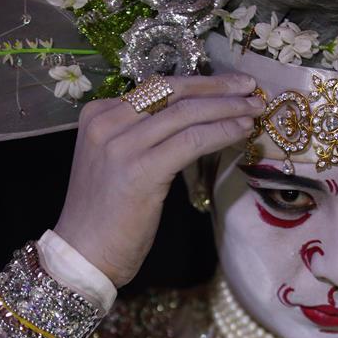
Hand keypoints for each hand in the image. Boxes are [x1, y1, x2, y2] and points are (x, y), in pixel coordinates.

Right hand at [54, 73, 262, 286]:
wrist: (83, 254)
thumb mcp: (118, 160)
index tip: (230, 85)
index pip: (158, 87)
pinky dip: (221, 133)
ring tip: (254, 110)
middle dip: (218, 87)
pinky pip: (191, 141)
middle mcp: (107, 122)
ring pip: (187, 114)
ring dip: (228, 109)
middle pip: (174, 92)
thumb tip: (193, 118)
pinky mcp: (141, 170)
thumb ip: (143, 135)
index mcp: (100, 114)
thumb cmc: (107, 214)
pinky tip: (241, 132)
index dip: (200, 83)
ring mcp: (122, 145)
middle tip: (250, 87)